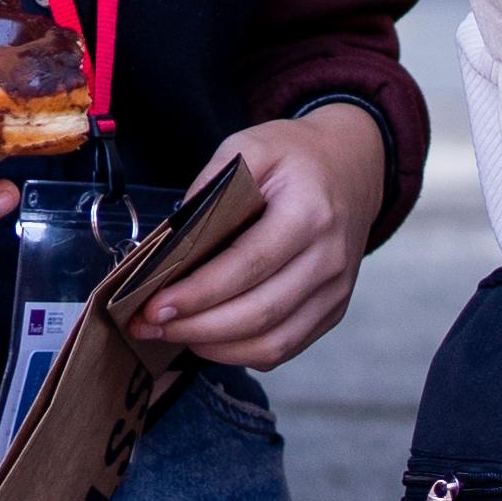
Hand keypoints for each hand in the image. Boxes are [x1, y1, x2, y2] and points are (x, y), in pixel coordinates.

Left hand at [134, 108, 386, 369]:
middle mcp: (328, 259)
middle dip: (195, 327)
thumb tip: (169, 240)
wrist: (352, 167)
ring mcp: (334, 291)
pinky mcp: (331, 311)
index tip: (154, 305)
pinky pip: (283, 349)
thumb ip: (209, 187)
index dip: (199, 292)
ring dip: (214, 346)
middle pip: (258, 313)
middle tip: (148, 325)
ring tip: (171, 334)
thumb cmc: (296, 158)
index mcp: (309, 213)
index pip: (248, 264)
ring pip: (272, 343)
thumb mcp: (251, 147)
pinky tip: (206, 338)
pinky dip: (239, 352)